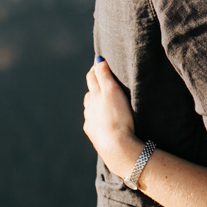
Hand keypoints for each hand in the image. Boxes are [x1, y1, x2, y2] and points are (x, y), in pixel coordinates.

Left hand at [83, 58, 142, 176]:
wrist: (117, 147)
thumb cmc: (117, 116)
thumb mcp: (112, 91)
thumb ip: (104, 75)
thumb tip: (97, 59)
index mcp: (94, 96)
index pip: (92, 77)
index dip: (96, 69)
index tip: (101, 63)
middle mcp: (88, 108)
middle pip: (90, 94)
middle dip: (95, 87)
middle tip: (104, 83)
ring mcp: (90, 122)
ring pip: (90, 109)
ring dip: (95, 104)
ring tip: (104, 103)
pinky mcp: (94, 135)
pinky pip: (93, 124)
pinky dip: (97, 120)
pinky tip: (102, 122)